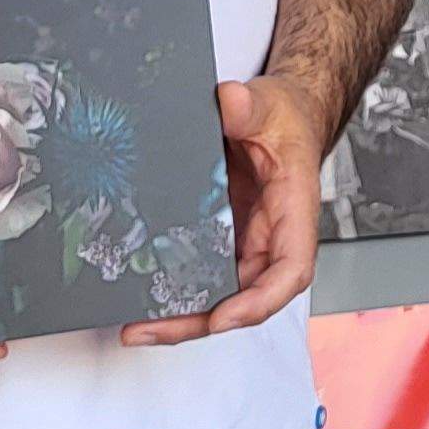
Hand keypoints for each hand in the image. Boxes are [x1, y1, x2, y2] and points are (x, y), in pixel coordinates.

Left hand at [122, 76, 324, 346]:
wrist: (274, 115)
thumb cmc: (284, 117)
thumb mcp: (270, 103)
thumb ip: (251, 104)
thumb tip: (230, 100)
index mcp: (294, 212)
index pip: (289, 272)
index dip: (257, 302)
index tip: (222, 316)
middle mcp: (270, 238)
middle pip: (244, 296)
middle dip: (199, 321)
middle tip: (148, 327)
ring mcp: (242, 242)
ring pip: (218, 293)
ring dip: (180, 315)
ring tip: (134, 324)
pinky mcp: (218, 238)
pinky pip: (198, 271)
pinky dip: (170, 288)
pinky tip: (137, 293)